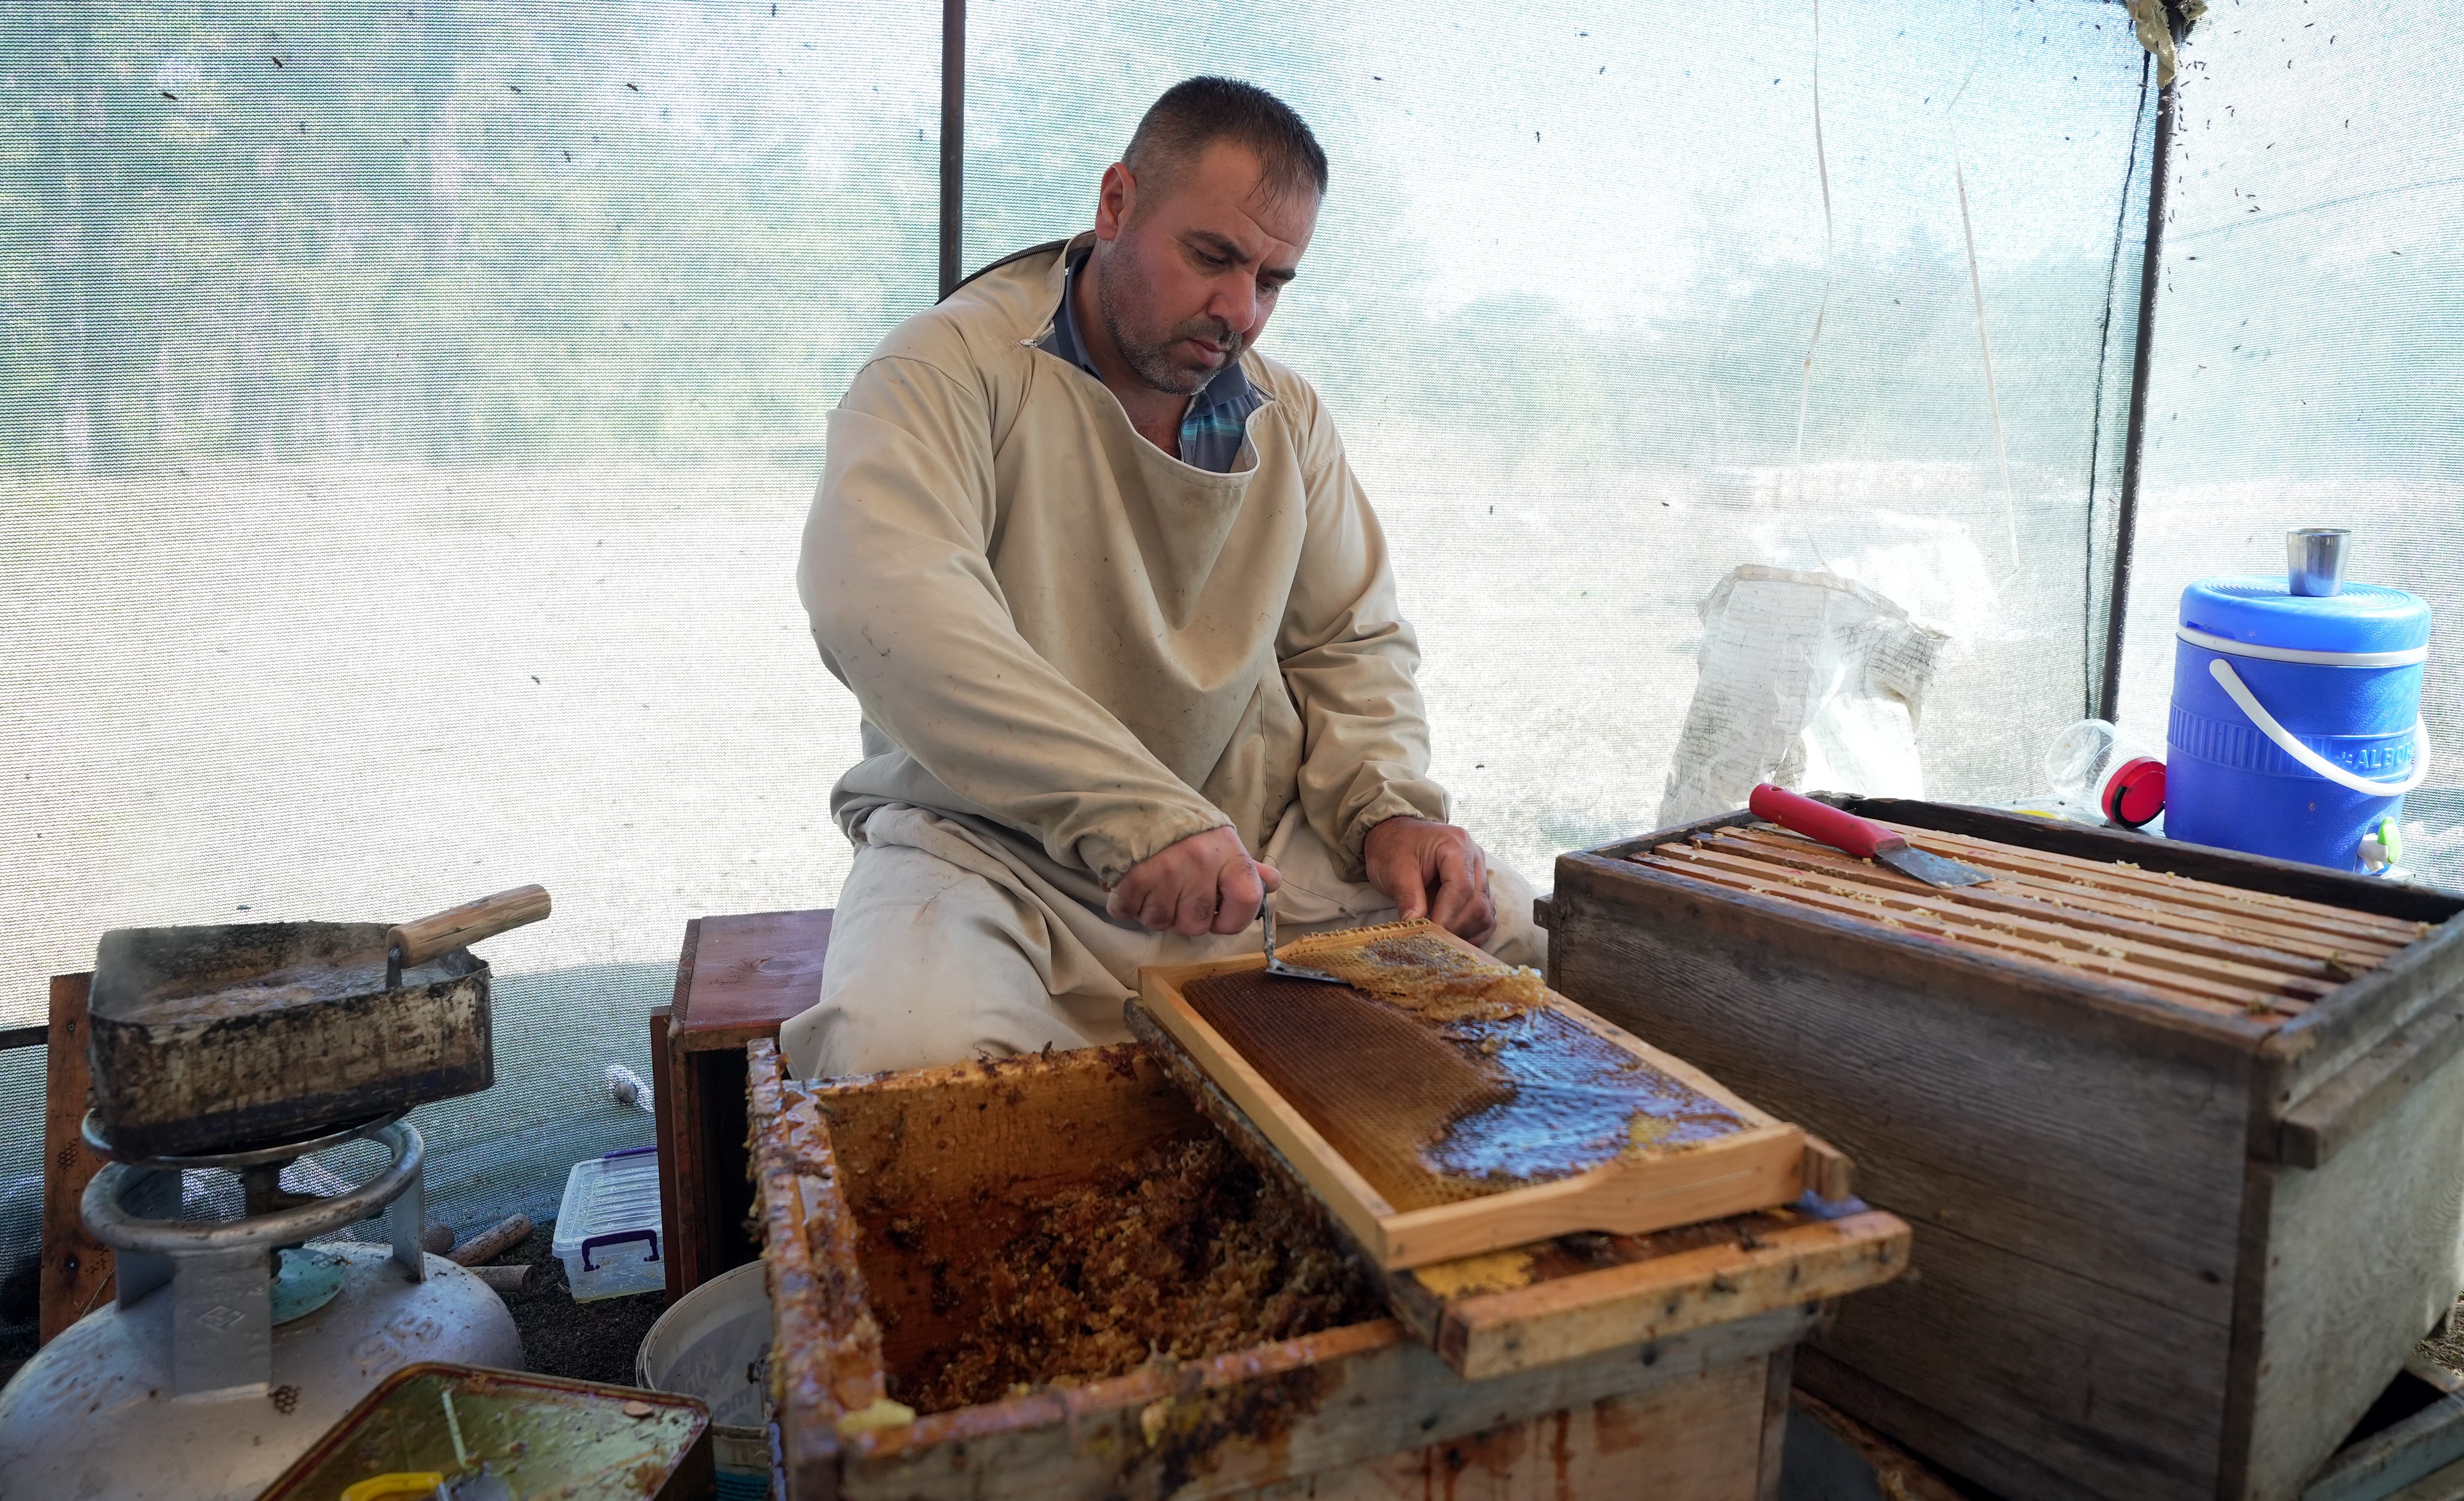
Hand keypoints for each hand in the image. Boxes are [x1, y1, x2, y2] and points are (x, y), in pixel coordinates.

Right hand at [1107, 826, 1280, 936]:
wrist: (1136, 801)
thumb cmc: (1185, 830)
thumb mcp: (1221, 842)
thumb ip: (1246, 868)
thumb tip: (1272, 884)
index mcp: (1229, 852)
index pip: (1247, 900)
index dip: (1234, 920)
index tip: (1219, 918)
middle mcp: (1201, 861)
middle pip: (1196, 924)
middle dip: (1184, 919)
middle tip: (1177, 898)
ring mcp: (1166, 870)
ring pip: (1161, 922)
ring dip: (1155, 913)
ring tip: (1154, 889)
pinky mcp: (1134, 876)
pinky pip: (1130, 912)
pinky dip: (1128, 906)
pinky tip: (1134, 888)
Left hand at [1363, 817, 1495, 943]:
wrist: (1394, 835)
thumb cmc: (1392, 847)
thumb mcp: (1393, 869)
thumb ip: (1407, 897)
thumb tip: (1415, 926)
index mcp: (1455, 844)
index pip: (1461, 887)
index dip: (1448, 916)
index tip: (1431, 935)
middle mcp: (1474, 856)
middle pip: (1477, 902)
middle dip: (1455, 926)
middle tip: (1433, 940)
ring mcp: (1479, 872)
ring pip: (1485, 911)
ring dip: (1465, 931)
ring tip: (1441, 940)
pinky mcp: (1477, 886)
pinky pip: (1485, 914)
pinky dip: (1472, 931)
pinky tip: (1454, 939)